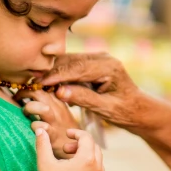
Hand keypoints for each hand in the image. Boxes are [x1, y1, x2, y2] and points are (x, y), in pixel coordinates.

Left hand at [15, 89, 78, 157]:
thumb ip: (49, 101)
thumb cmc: (64, 128)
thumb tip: (33, 92)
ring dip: (29, 108)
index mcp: (59, 101)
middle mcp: (58, 109)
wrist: (75, 147)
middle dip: (25, 92)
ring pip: (42, 108)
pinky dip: (34, 126)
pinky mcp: (53, 136)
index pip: (45, 85)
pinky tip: (32, 128)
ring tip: (25, 113)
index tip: (25, 87)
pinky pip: (41, 127)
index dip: (33, 84)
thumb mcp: (60, 110)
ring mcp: (56, 122)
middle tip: (17, 96)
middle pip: (40, 93)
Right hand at [34, 127, 105, 170]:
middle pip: (94, 148)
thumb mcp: (45, 161)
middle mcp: (98, 170)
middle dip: (81, 145)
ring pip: (98, 162)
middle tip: (67, 150)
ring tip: (71, 163)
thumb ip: (43, 143)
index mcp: (87, 159)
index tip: (67, 134)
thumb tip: (40, 130)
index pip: (86, 138)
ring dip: (87, 158)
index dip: (76, 133)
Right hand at [38, 53, 155, 133]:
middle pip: (71, 61)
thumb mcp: (105, 109)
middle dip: (51, 71)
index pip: (77, 68)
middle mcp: (103, 58)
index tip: (39, 82)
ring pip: (69, 61)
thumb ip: (83, 98)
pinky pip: (73, 66)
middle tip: (32, 82)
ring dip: (54, 72)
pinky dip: (61, 74)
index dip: (57, 75)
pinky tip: (50, 84)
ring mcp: (98, 59)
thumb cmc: (125, 111)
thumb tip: (60, 92)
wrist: (138, 109)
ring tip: (37, 84)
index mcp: (108, 67)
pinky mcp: (93, 64)